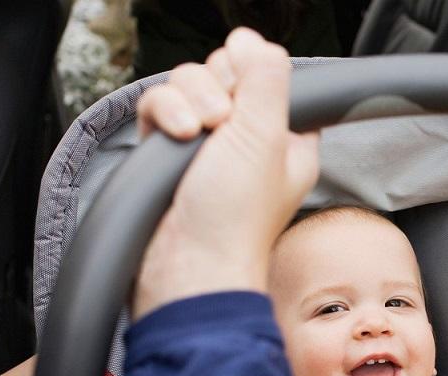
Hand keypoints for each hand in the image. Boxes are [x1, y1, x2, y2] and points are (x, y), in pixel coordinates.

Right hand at [132, 28, 319, 318]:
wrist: (186, 265)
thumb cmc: (235, 216)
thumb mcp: (265, 135)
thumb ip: (265, 76)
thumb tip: (249, 38)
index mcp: (286, 139)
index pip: (273, 78)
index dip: (255, 75)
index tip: (248, 94)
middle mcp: (248, 140)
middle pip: (227, 73)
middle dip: (217, 87)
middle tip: (222, 122)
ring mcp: (207, 147)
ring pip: (190, 86)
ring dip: (189, 101)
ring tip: (197, 135)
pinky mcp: (170, 153)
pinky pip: (162, 106)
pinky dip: (165, 113)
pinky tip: (174, 136)